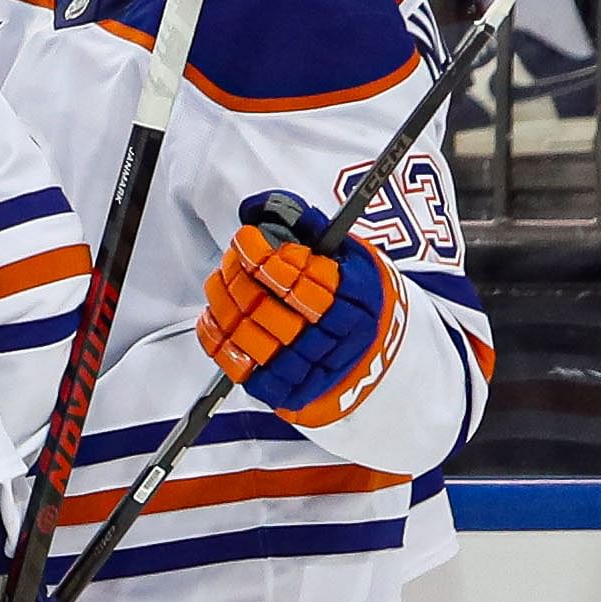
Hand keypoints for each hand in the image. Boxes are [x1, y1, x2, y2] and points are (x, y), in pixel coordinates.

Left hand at [199, 193, 407, 422]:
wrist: (385, 364)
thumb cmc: (361, 302)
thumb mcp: (355, 259)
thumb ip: (315, 231)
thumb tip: (263, 206)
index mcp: (359, 301)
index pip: (302, 279)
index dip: (266, 258)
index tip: (246, 239)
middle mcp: (339, 339)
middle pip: (274, 308)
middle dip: (241, 280)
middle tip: (229, 261)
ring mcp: (315, 371)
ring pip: (256, 339)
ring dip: (227, 308)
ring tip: (218, 284)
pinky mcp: (293, 395)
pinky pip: (246, 371)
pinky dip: (222, 344)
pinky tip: (215, 320)